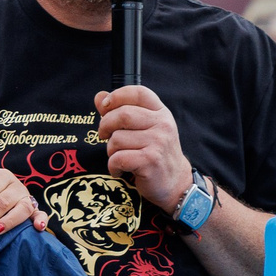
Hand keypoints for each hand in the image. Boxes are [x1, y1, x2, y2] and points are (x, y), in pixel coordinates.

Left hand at [0, 167, 46, 237]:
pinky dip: (41, 220)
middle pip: (3, 202)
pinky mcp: (35, 209)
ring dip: (8, 222)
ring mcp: (27, 198)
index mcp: (1, 176)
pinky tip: (38, 227)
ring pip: (22, 209)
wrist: (0, 188)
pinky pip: (41, 214)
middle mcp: (16, 186)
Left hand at [95, 85, 193, 213]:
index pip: (138, 92)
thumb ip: (121, 111)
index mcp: (161, 113)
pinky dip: (113, 166)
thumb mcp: (144, 129)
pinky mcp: (150, 161)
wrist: (176, 182)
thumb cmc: (156, 154)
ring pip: (117, 139)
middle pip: (122, 114)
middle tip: (104, 136)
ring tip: (119, 157)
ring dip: (110, 150)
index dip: (117, 96)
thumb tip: (99, 97)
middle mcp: (162, 125)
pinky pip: (118, 158)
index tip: (105, 107)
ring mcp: (158, 142)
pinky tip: (120, 170)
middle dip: (105, 126)